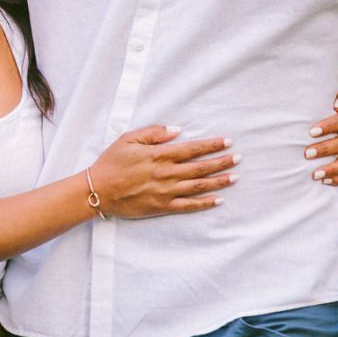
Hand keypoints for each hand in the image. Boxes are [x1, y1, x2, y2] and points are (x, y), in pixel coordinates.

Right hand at [88, 125, 238, 218]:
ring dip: (219, 181)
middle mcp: (166, 174)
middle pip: (200, 168)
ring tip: (235, 177)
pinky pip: (188, 206)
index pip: (192, 149)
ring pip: (198, 187)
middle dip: (222, 162)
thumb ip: (153, 133)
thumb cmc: (112, 162)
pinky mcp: (162, 207)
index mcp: (159, 155)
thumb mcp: (128, 139)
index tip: (228, 141)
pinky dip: (204, 203)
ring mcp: (165, 192)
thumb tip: (177, 130)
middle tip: (239, 158)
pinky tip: (218, 200)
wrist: (98, 190)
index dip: (212, 145)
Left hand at [305, 88, 337, 185]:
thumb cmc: (327, 110)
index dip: (328, 127)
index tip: (311, 132)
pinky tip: (324, 182)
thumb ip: (337, 96)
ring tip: (314, 174)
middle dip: (325, 149)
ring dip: (331, 169)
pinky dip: (337, 179)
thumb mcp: (330, 100)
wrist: (335, 125)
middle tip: (307, 153)